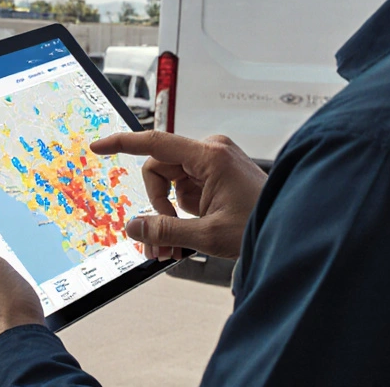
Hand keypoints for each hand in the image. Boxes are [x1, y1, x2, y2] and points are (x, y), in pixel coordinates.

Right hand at [91, 132, 266, 260]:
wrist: (291, 229)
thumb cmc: (261, 223)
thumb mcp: (207, 235)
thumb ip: (166, 231)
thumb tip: (133, 227)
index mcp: (210, 156)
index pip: (155, 142)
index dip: (122, 143)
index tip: (98, 147)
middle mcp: (210, 151)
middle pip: (159, 169)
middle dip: (156, 206)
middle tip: (161, 241)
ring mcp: (213, 161)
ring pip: (169, 182)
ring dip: (166, 213)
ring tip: (172, 247)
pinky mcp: (215, 173)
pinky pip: (184, 188)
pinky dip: (179, 212)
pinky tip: (185, 236)